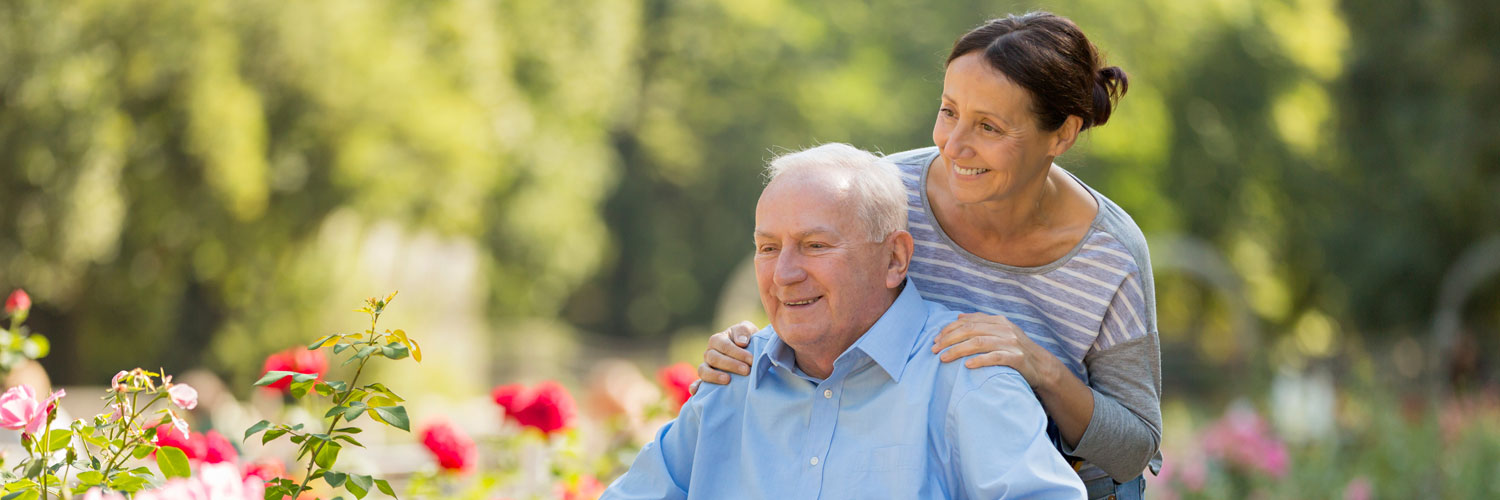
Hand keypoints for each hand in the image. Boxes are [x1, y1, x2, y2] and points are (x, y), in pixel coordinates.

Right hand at [687, 321, 755, 395]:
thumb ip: (743, 331)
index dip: (737, 352)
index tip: (751, 360)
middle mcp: (709, 353)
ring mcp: (706, 367)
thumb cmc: (748, 341)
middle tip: (746, 371)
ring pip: (703, 371)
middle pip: (714, 358)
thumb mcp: (747, 330)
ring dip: (714, 376)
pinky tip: (696, 392)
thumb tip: (741, 342)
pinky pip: (698, 384)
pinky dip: (695, 387)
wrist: (750, 355)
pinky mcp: (706, 380)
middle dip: (731, 365)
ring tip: (728, 380)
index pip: (723, 345)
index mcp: (717, 340)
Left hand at [931, 312, 1061, 390]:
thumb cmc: (1015, 350)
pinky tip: (967, 366)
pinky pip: (995, 357)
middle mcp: (1004, 329)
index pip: (968, 321)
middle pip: (971, 330)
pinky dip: (980, 360)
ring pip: (979, 343)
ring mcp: (1012, 342)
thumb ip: (981, 323)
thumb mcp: (1000, 333)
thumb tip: (959, 316)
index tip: (936, 339)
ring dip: (958, 350)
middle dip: (949, 339)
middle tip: (934, 350)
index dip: (949, 329)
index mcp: (998, 321)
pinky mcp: (1017, 358)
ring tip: (943, 358)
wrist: (1042, 367)